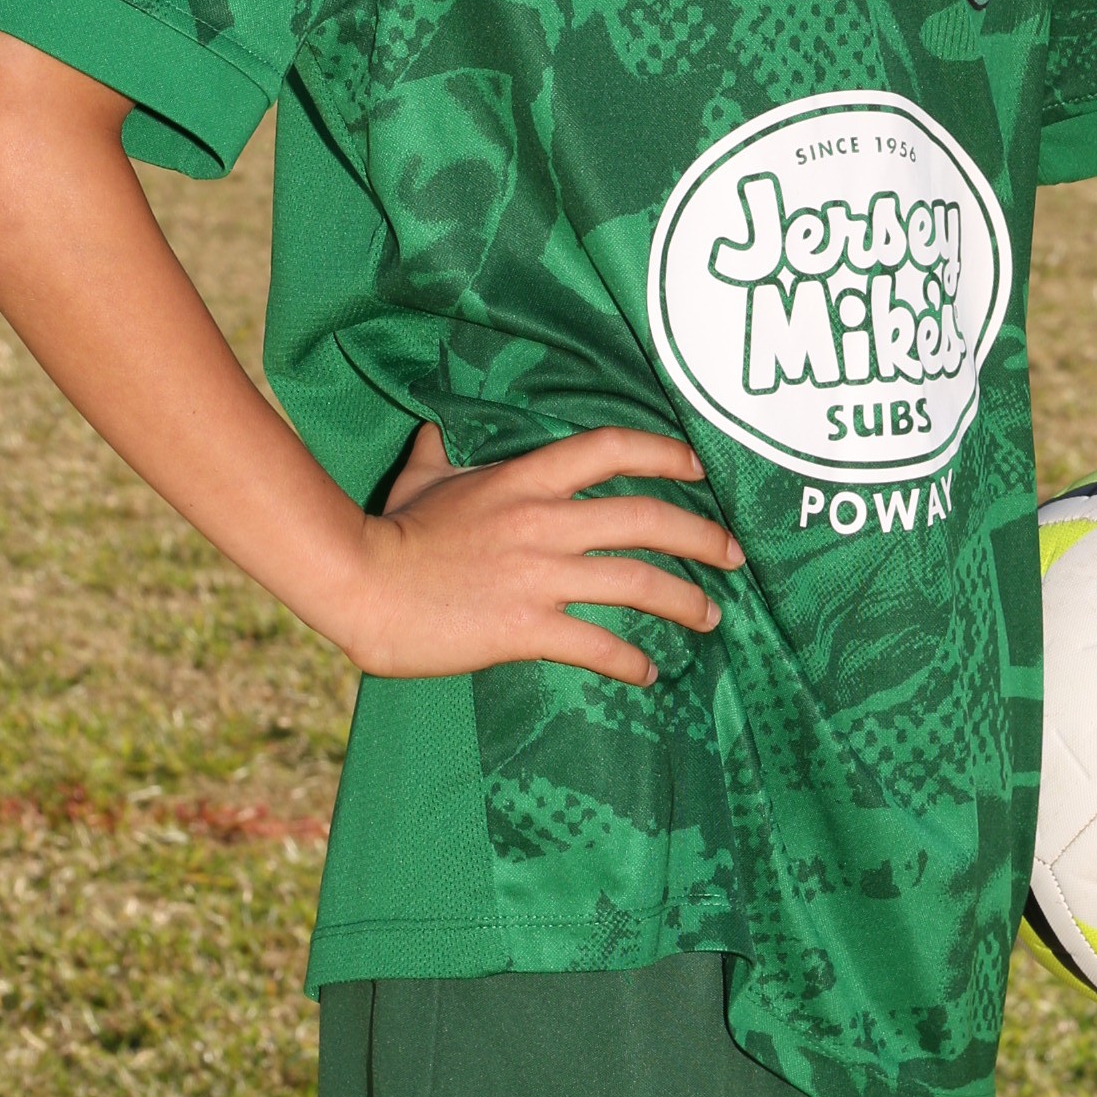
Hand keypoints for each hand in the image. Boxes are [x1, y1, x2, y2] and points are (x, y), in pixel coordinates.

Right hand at [344, 424, 737, 685]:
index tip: (702, 465)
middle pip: (645, 517)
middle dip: (702, 535)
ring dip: (684, 599)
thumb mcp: (421, 473)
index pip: (610, 449)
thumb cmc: (389, 528)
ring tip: (711, 615)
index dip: (666, 452)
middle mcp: (542, 521)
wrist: (360, 583)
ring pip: (634, 581)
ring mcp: (537, 575)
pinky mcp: (524, 627)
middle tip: (736, 553)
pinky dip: (629, 661)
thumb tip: (438, 424)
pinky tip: (647, 672)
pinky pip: (595, 644)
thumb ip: (442, 447)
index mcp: (524, 478)